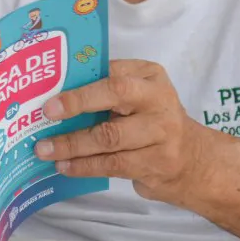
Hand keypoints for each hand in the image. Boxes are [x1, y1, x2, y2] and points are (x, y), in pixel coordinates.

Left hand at [33, 60, 207, 203]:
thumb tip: (58, 93)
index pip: (114, 73)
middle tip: (46, 116)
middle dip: (77, 105)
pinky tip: (66, 167)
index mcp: (150, 76)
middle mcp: (159, 100)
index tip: (52, 96)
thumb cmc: (152, 120)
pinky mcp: (156, 164)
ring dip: (73, 145)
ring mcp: (161, 133)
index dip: (82, 84)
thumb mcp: (139, 95)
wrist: (194, 161)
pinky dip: (85, 166)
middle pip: (115, 96)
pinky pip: (113, 164)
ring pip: (110, 137)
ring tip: (46, 150)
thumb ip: (108, 89)